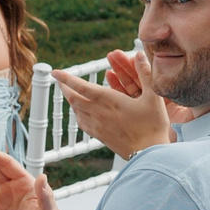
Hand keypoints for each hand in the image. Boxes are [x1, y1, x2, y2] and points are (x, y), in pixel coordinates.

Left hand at [54, 49, 173, 157]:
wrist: (149, 154)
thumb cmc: (153, 126)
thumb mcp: (153, 97)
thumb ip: (145, 74)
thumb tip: (139, 54)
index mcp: (108, 101)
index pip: (81, 87)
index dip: (66, 78)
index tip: (56, 72)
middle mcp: (98, 113)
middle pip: (73, 99)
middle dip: (65, 88)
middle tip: (60, 80)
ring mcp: (97, 126)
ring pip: (76, 111)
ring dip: (71, 100)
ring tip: (70, 93)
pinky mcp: (100, 137)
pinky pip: (82, 122)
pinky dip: (78, 114)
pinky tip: (81, 113)